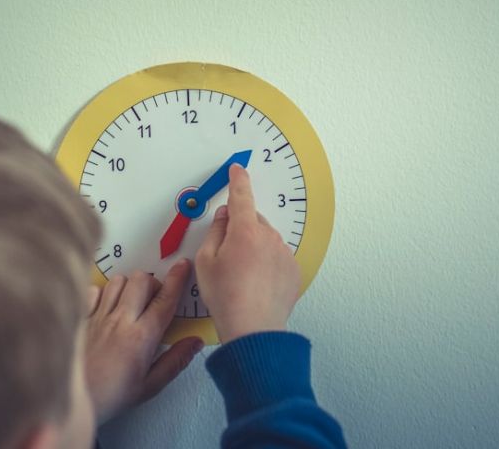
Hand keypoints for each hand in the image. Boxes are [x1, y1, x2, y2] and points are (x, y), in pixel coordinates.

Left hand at [84, 260, 203, 424]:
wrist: (69, 400)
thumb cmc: (111, 397)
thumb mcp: (149, 387)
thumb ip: (175, 361)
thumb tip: (195, 341)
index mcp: (142, 337)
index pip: (165, 299)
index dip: (177, 279)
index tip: (184, 265)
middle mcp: (120, 320)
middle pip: (142, 280)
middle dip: (153, 283)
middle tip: (154, 300)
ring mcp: (98, 315)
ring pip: (118, 280)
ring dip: (129, 286)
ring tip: (130, 303)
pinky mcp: (80, 317)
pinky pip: (94, 290)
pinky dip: (103, 293)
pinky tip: (106, 307)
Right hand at [194, 164, 301, 342]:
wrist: (253, 328)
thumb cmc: (227, 298)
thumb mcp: (205, 261)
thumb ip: (215, 232)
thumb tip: (224, 217)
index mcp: (245, 231)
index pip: (241, 195)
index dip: (238, 180)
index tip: (238, 170)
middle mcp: (269, 237)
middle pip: (252, 220)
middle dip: (240, 229)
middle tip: (227, 255)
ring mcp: (284, 253)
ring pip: (265, 239)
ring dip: (254, 247)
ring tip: (242, 275)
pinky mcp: (293, 269)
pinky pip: (277, 256)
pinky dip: (267, 262)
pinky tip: (256, 281)